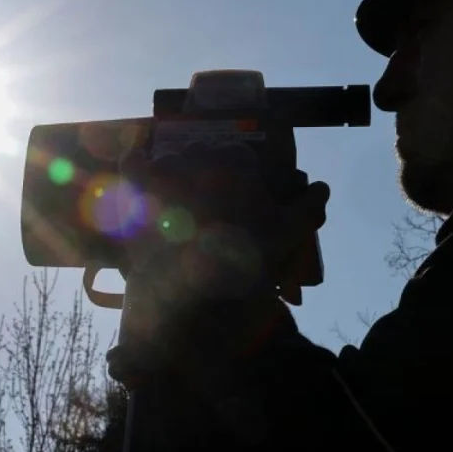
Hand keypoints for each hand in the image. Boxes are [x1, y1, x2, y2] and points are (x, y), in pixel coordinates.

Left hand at [120, 141, 329, 305]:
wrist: (199, 295)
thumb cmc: (249, 260)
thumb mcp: (289, 235)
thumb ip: (308, 207)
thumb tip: (321, 188)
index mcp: (236, 161)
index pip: (241, 156)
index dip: (244, 176)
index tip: (245, 198)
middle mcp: (199, 158)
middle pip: (204, 156)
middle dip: (209, 174)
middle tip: (215, 205)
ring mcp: (164, 175)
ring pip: (171, 161)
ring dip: (175, 174)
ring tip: (180, 200)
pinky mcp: (138, 195)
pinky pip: (131, 166)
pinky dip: (134, 165)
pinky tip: (138, 169)